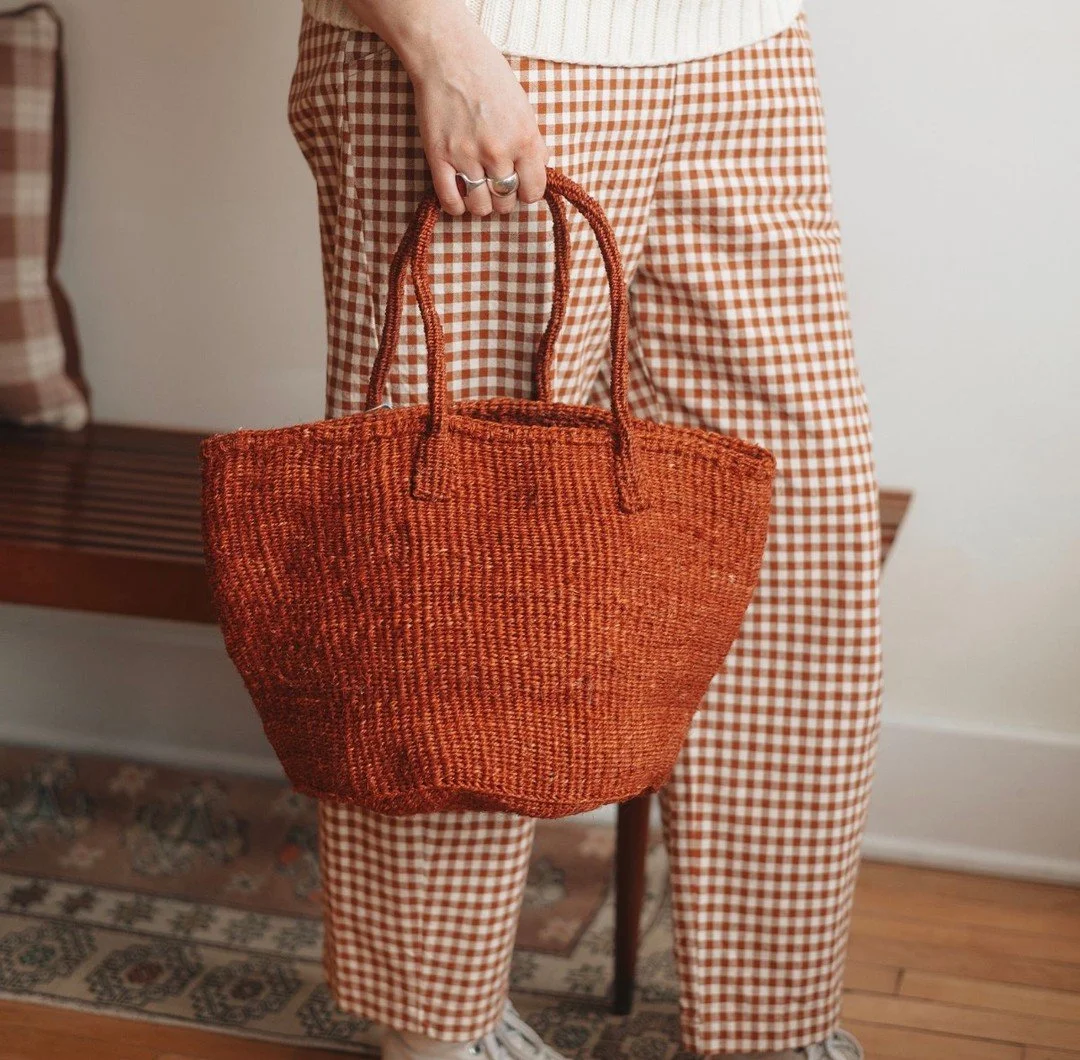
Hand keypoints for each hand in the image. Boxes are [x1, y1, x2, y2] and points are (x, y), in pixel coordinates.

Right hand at [345, 0, 549, 215]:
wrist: (448, 54)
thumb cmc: (489, 76)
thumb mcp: (523, 107)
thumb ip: (532, 143)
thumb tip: (536, 172)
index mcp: (524, 139)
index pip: (534, 191)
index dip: (527, 192)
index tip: (520, 186)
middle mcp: (498, 152)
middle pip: (506, 201)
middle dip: (503, 198)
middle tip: (496, 184)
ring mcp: (467, 156)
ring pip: (480, 207)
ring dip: (481, 204)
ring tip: (478, 190)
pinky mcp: (439, 157)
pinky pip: (450, 201)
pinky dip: (456, 207)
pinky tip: (459, 199)